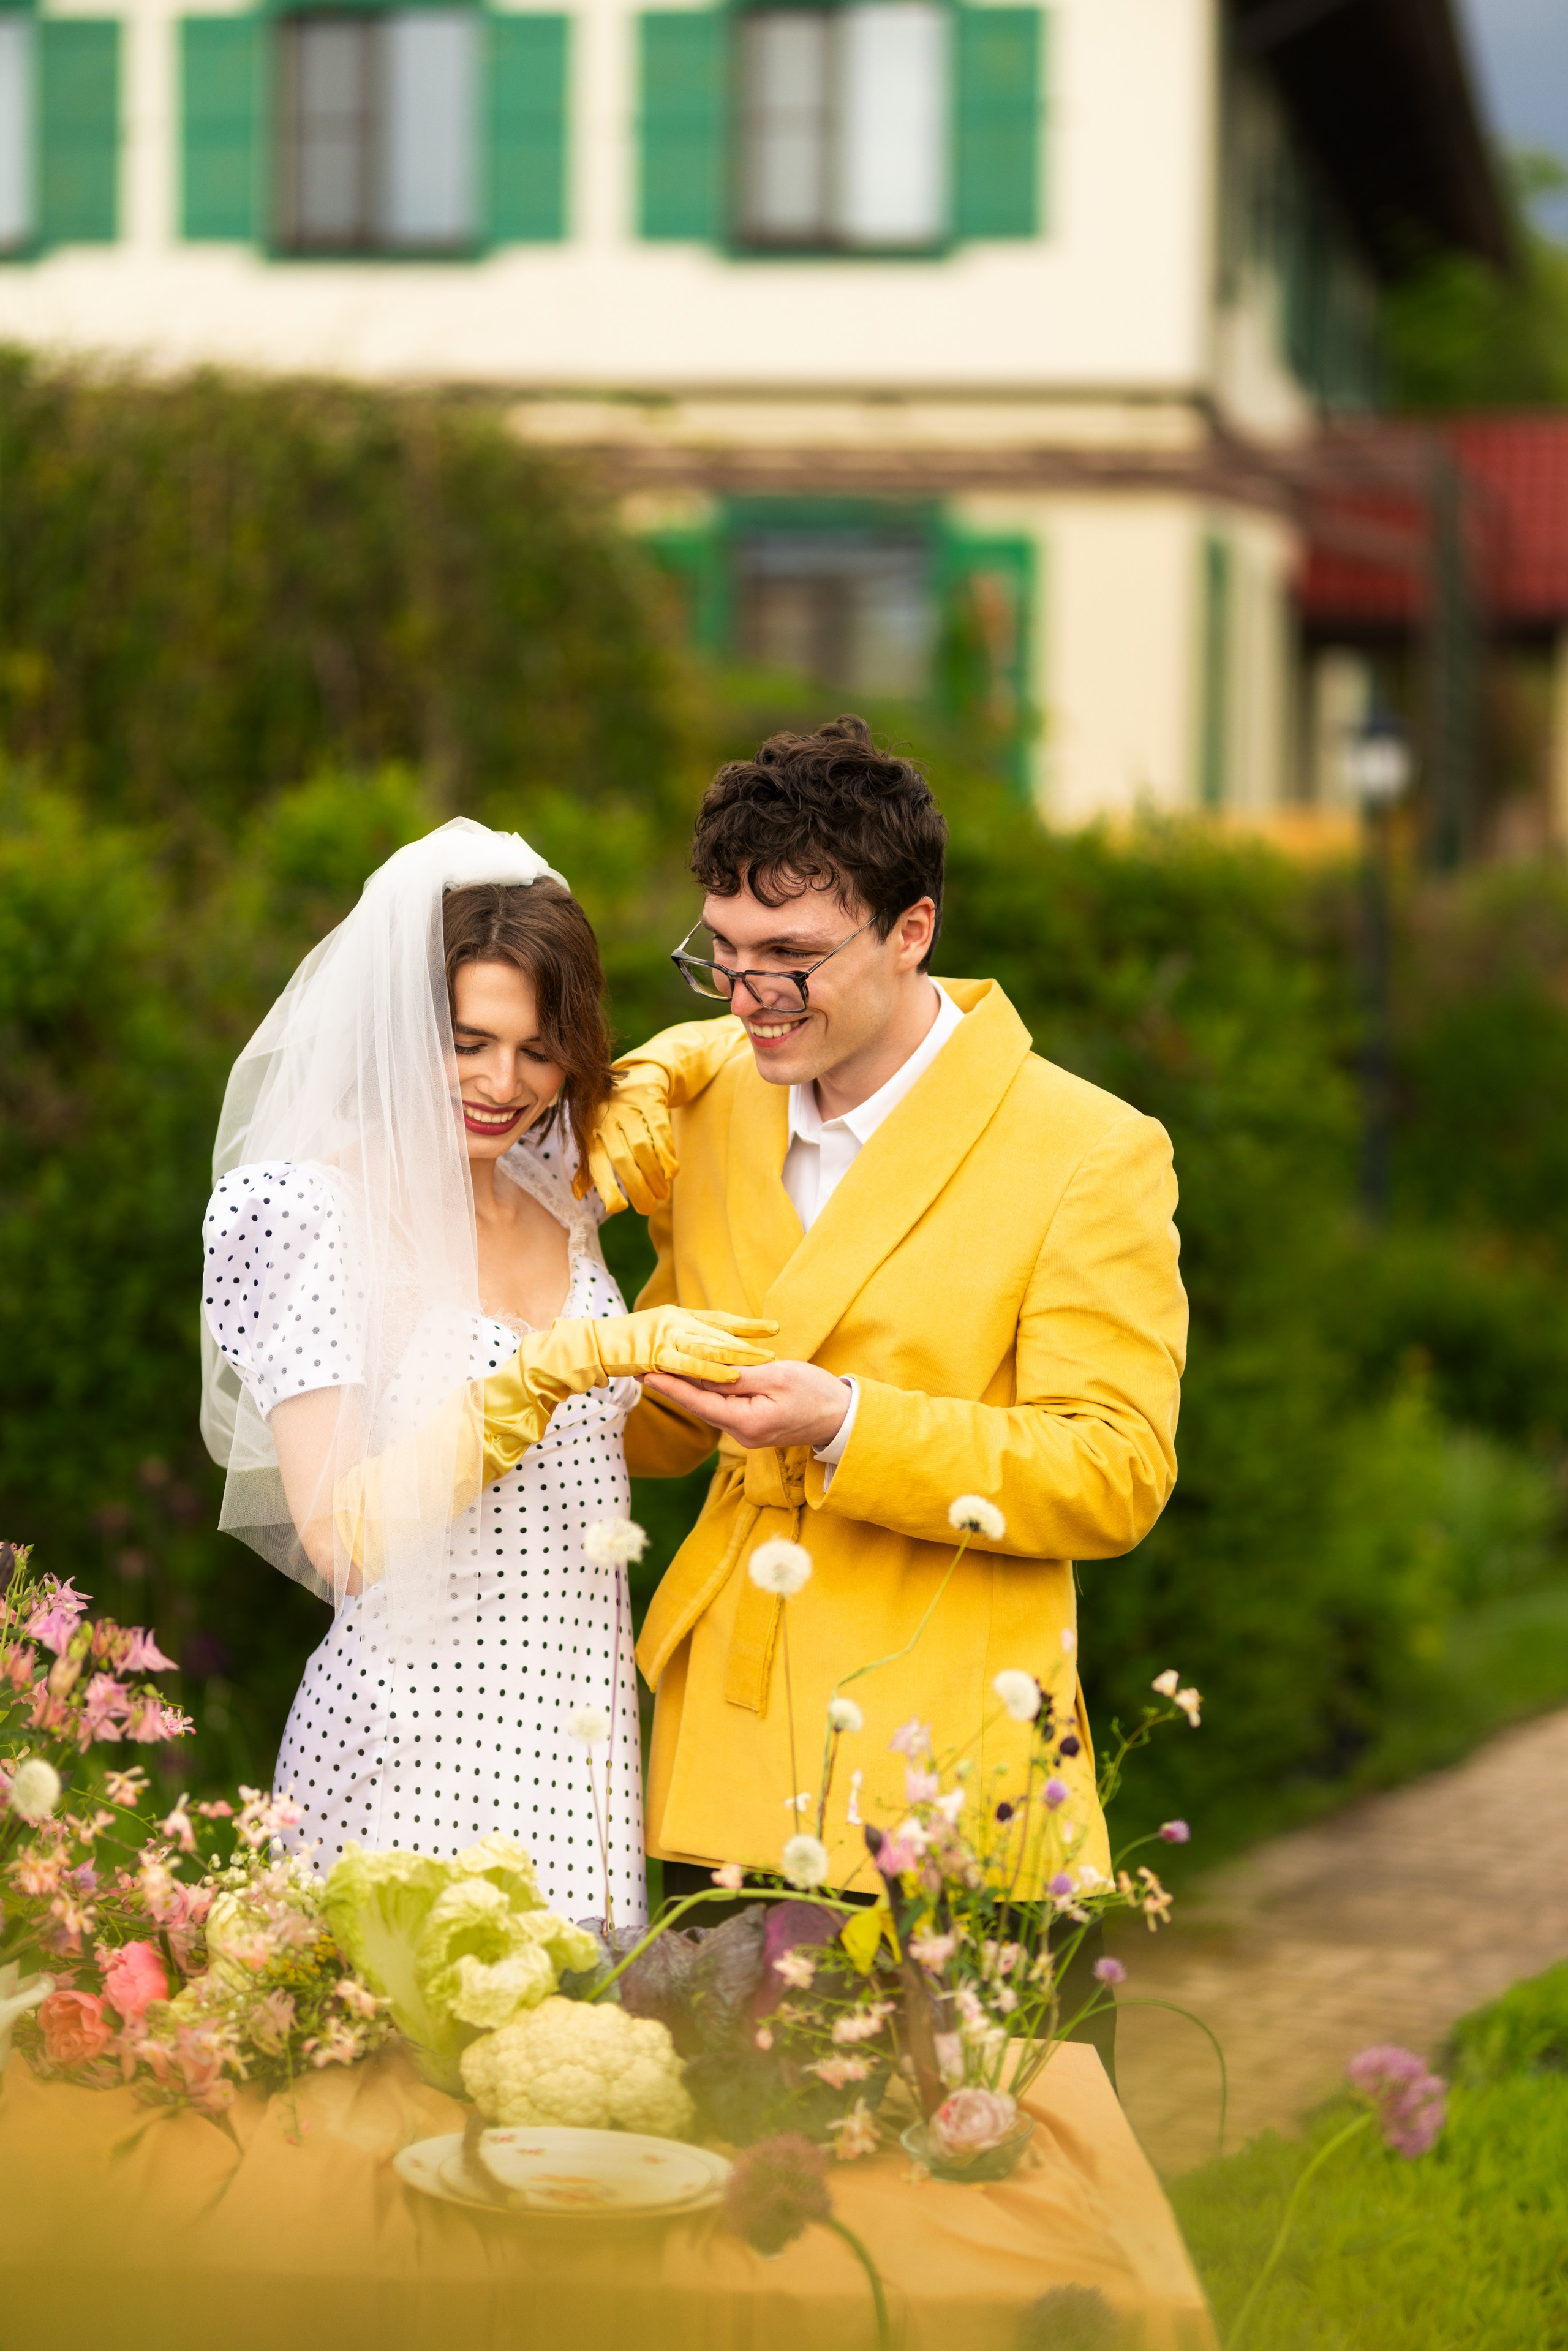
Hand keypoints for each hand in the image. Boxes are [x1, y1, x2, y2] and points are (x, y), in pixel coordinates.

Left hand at [574, 1066, 676, 1216]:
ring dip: (654, 1175)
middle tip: (649, 1209)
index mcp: (590, 1133)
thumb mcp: (594, 1136)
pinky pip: (661, 1131)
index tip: (618, 1207)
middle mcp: (607, 1121)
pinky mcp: (651, 1102)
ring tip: (662, 1194)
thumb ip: (588, 1166)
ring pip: (642, 1148)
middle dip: (637, 1188)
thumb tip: (578, 1194)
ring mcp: (629, 1110)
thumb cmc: (610, 1117)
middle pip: (622, 1160)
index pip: (595, 1163)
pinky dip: (667, 1154)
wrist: (633, 1079)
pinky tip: (671, 1171)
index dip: (605, 1186)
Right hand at [592, 1306, 777, 1383]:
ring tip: (764, 1361)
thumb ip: (682, 1340)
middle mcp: (676, 1322)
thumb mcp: (657, 1333)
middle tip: (777, 1345)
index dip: (747, 1324)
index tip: (774, 1327)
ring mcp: (666, 1336)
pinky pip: (689, 1364)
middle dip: (749, 1340)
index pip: (720, 1319)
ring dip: (738, 1354)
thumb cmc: (623, 1342)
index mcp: (679, 1316)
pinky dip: (712, 1371)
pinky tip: (733, 1377)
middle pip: (720, 1332)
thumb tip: (706, 1347)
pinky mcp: (656, 1353)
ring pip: (710, 1346)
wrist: (591, 1344)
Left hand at [641, 1360, 850, 1451]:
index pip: (699, 1403)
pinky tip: (698, 1374)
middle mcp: (741, 1433)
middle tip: (646, 1364)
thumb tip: (705, 1371)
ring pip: (712, 1405)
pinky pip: (725, 1406)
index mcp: (746, 1423)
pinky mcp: (753, 1425)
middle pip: (701, 1405)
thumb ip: (739, 1376)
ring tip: (665, 1365)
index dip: (671, 1386)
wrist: (842, 1417)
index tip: (646, 1373)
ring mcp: (747, 1432)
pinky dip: (711, 1389)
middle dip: (675, 1383)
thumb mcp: (777, 1377)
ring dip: (691, 1385)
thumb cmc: (815, 1393)